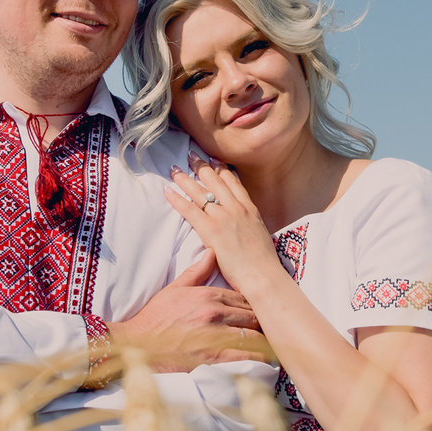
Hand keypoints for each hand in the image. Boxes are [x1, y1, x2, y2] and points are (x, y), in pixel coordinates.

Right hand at [109, 250, 267, 372]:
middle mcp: (214, 313)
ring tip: (270, 346)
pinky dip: (258, 358)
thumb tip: (212, 251)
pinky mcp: (213, 357)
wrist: (137, 344)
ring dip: (262, 342)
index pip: (244, 298)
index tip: (261, 313)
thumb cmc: (155, 317)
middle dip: (261, 324)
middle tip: (269, 330)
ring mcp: (215, 335)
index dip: (255, 306)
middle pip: (253, 316)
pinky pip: (246, 356)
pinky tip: (264, 361)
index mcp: (208, 295)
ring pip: (253, 335)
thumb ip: (196, 271)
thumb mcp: (174, 289)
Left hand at [159, 162, 286, 296]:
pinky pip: (190, 210)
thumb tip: (244, 228)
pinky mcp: (211, 230)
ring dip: (184, 178)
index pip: (233, 183)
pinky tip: (167, 191)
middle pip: (215, 181)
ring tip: (174, 168)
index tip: (213, 161)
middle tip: (191, 155)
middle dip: (201, 166)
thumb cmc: (263, 264)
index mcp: (250, 209)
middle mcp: (237, 208)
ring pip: (200, 191)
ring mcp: (224, 217)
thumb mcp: (260, 236)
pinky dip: (177, 199)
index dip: (221, 170)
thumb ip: (249, 226)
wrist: (264, 275)